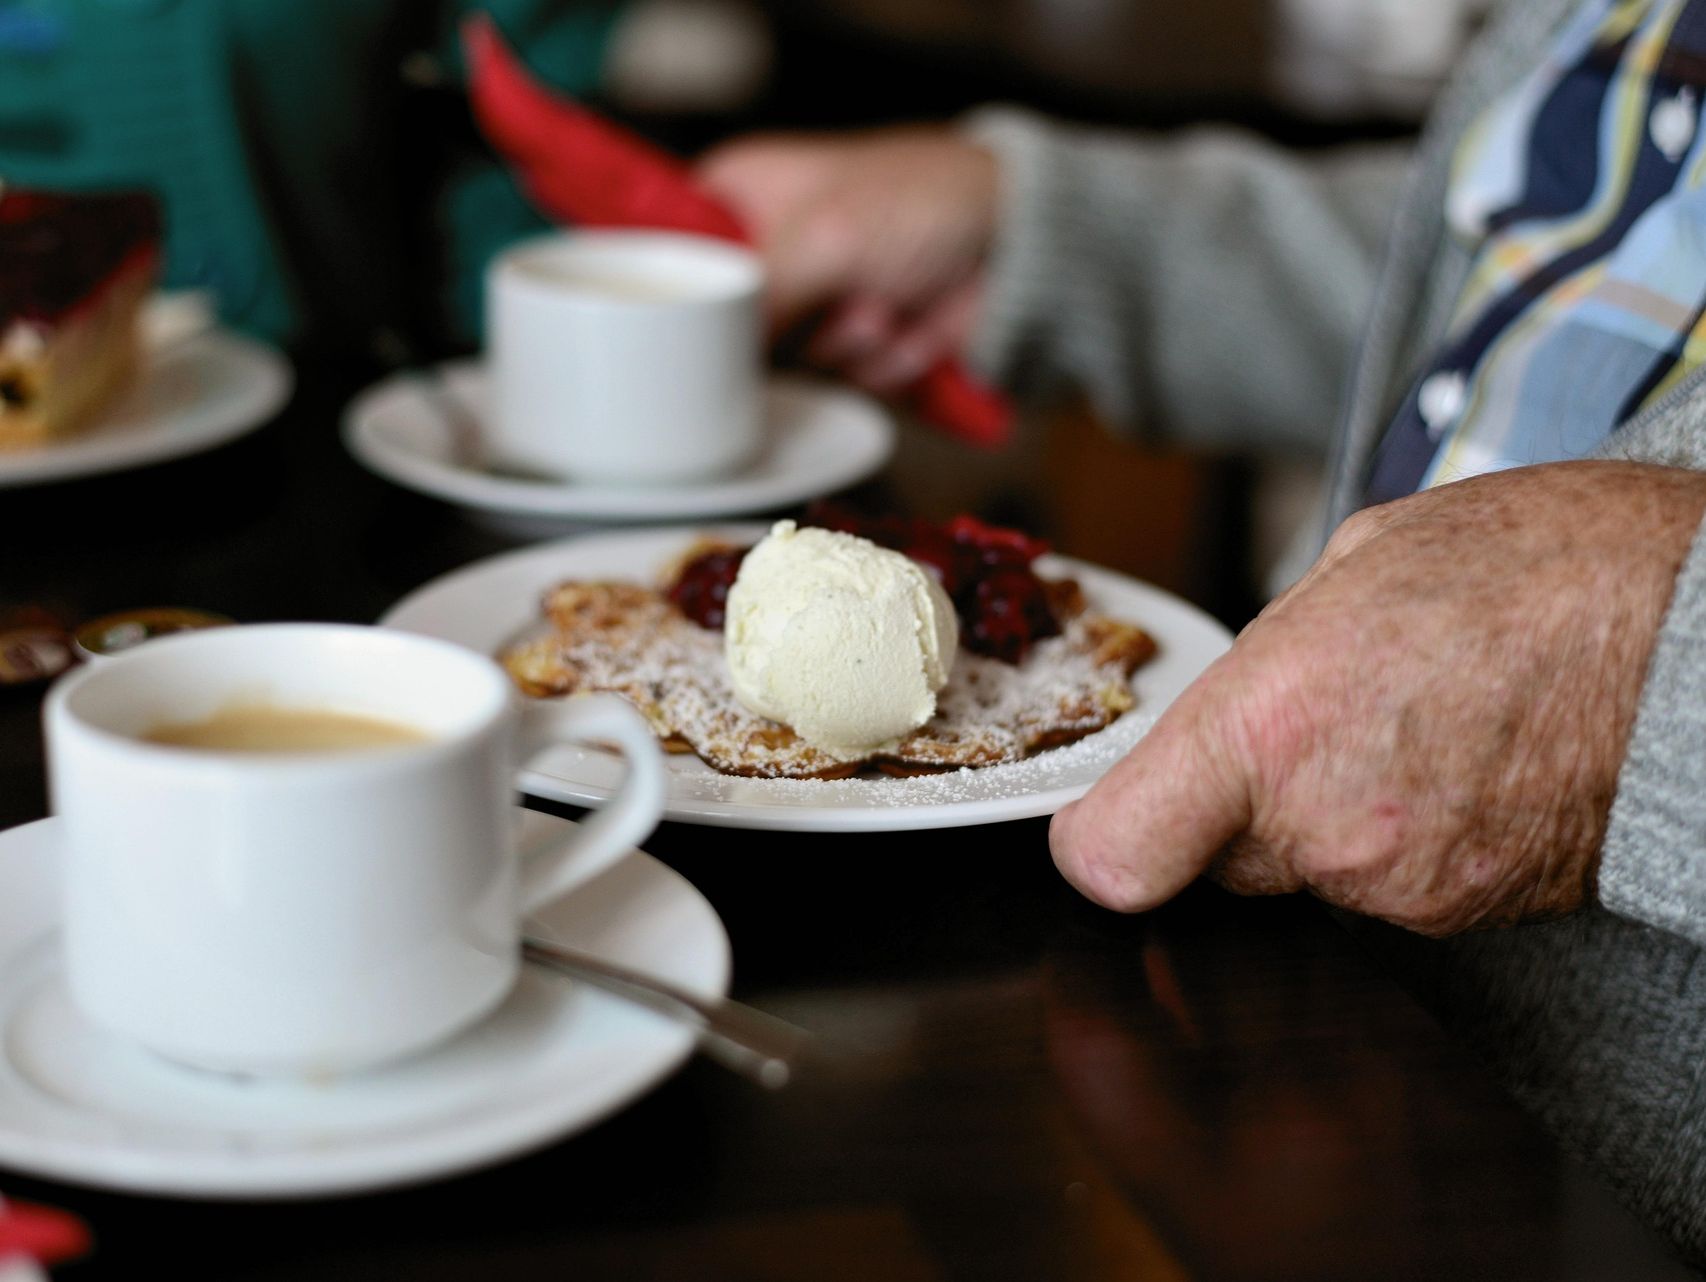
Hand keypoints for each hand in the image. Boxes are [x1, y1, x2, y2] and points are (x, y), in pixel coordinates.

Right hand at [696, 127, 997, 393]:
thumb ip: (753, 300)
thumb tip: (702, 360)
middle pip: (726, 328)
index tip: (697, 325)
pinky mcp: (851, 345)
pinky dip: (880, 362)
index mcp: (740, 194)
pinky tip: (908, 325)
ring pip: (786, 364)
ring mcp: (810, 302)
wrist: (1018, 243)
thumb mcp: (823, 238)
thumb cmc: (922, 202)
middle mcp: (766, 250)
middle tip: (830, 298)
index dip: (682, 297)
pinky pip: (838, 380)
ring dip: (845, 343)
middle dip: (791, 327)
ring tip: (884, 303)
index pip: (670, 252)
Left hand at [1050, 461, 1705, 934]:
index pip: (1113, 858)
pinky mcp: (1470, 918)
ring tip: (1417, 721)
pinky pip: (1389, 884)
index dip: (1102, 840)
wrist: (1702, 633)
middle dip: (1239, 801)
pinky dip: (1406, 836)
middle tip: (1320, 719)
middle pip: (1214, 857)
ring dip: (1333, 813)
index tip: (1110, 819)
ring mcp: (1404, 887)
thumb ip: (1268, 655)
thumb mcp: (1360, 562)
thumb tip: (1232, 702)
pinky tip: (1462, 758)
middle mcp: (1326, 828)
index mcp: (1271, 725)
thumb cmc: (1545, 566)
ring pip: (1307, 869)